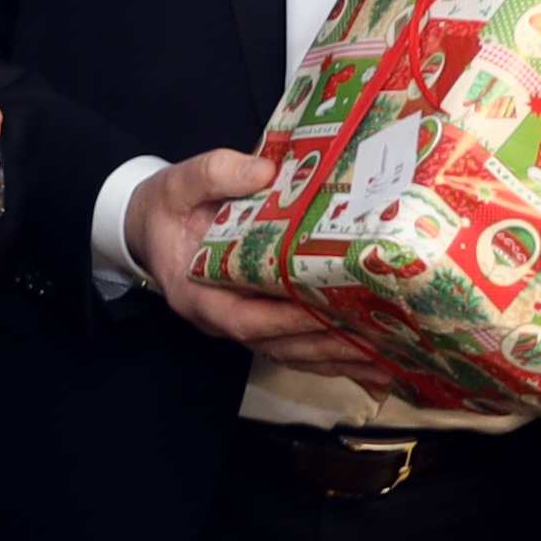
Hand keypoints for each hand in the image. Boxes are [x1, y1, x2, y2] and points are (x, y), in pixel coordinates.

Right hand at [126, 147, 367, 351]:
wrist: (150, 226)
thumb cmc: (167, 206)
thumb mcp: (178, 182)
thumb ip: (215, 174)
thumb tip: (264, 172)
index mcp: (196, 293)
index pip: (244, 318)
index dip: (286, 321)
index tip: (330, 313)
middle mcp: (219, 320)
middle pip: (277, 345)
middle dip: (328, 347)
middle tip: (379, 342)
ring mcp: (239, 325)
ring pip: (291, 354)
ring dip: (339, 361)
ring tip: (390, 360)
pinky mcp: (257, 323)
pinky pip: (296, 350)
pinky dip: (333, 361)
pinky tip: (373, 368)